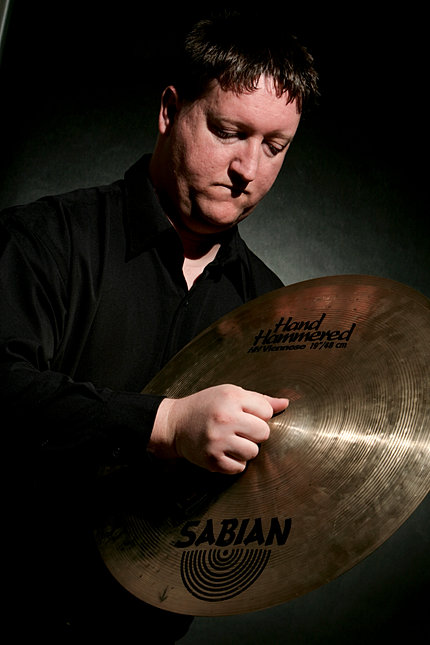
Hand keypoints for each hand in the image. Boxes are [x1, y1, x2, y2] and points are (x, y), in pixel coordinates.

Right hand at [148, 384, 287, 473]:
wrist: (175, 424)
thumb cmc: (205, 406)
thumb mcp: (230, 394)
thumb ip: (259, 399)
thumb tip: (285, 403)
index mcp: (231, 398)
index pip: (266, 411)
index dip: (259, 415)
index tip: (246, 415)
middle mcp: (225, 418)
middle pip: (263, 433)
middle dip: (255, 433)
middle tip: (240, 430)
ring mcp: (218, 440)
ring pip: (253, 452)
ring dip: (246, 449)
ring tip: (231, 441)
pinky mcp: (212, 459)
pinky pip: (239, 467)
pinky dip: (235, 463)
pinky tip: (224, 451)